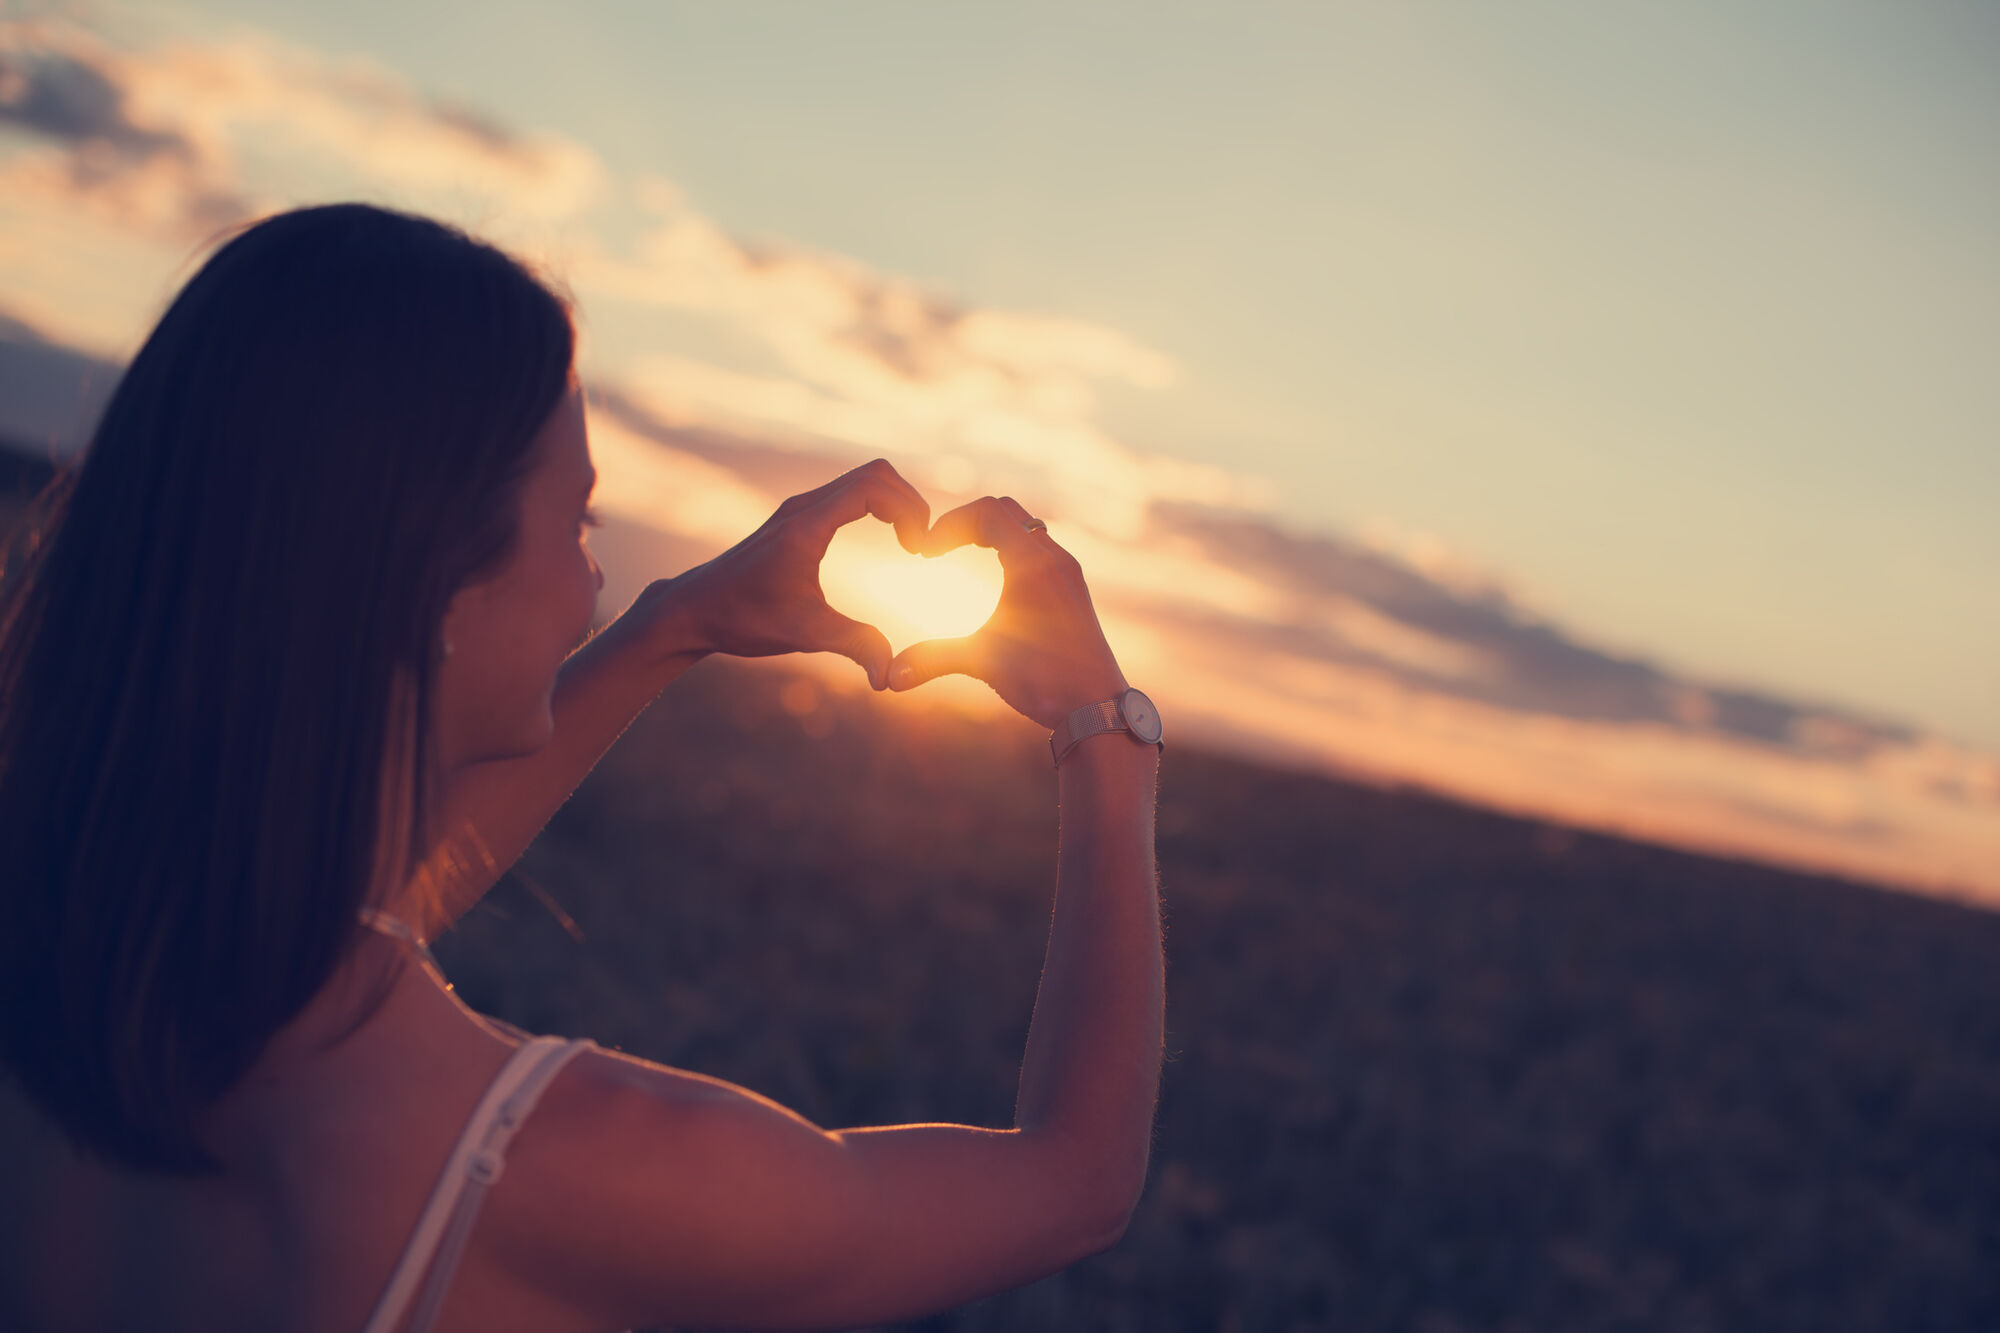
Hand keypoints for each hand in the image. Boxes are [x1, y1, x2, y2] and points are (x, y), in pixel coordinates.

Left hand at [664, 459, 929, 689]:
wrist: (692, 611)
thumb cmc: (741, 619)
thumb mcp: (803, 633)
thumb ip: (853, 645)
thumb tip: (890, 677)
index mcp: (806, 526)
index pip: (872, 487)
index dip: (908, 509)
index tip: (918, 549)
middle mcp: (803, 508)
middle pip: (875, 474)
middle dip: (910, 502)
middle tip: (922, 544)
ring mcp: (799, 510)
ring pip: (863, 481)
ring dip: (896, 504)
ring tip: (911, 544)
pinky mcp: (797, 521)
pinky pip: (850, 495)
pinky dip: (879, 508)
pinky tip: (889, 541)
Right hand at [886, 497, 1126, 728]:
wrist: (1099, 708)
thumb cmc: (1046, 681)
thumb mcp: (984, 661)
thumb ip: (934, 659)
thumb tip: (889, 677)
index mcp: (1033, 562)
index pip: (986, 512)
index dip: (948, 524)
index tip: (924, 552)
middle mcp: (1055, 557)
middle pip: (1005, 509)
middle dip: (965, 521)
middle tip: (937, 547)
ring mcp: (1068, 571)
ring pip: (1024, 527)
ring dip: (989, 532)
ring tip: (958, 554)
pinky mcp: (1072, 588)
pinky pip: (1038, 547)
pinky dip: (1009, 548)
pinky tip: (992, 578)